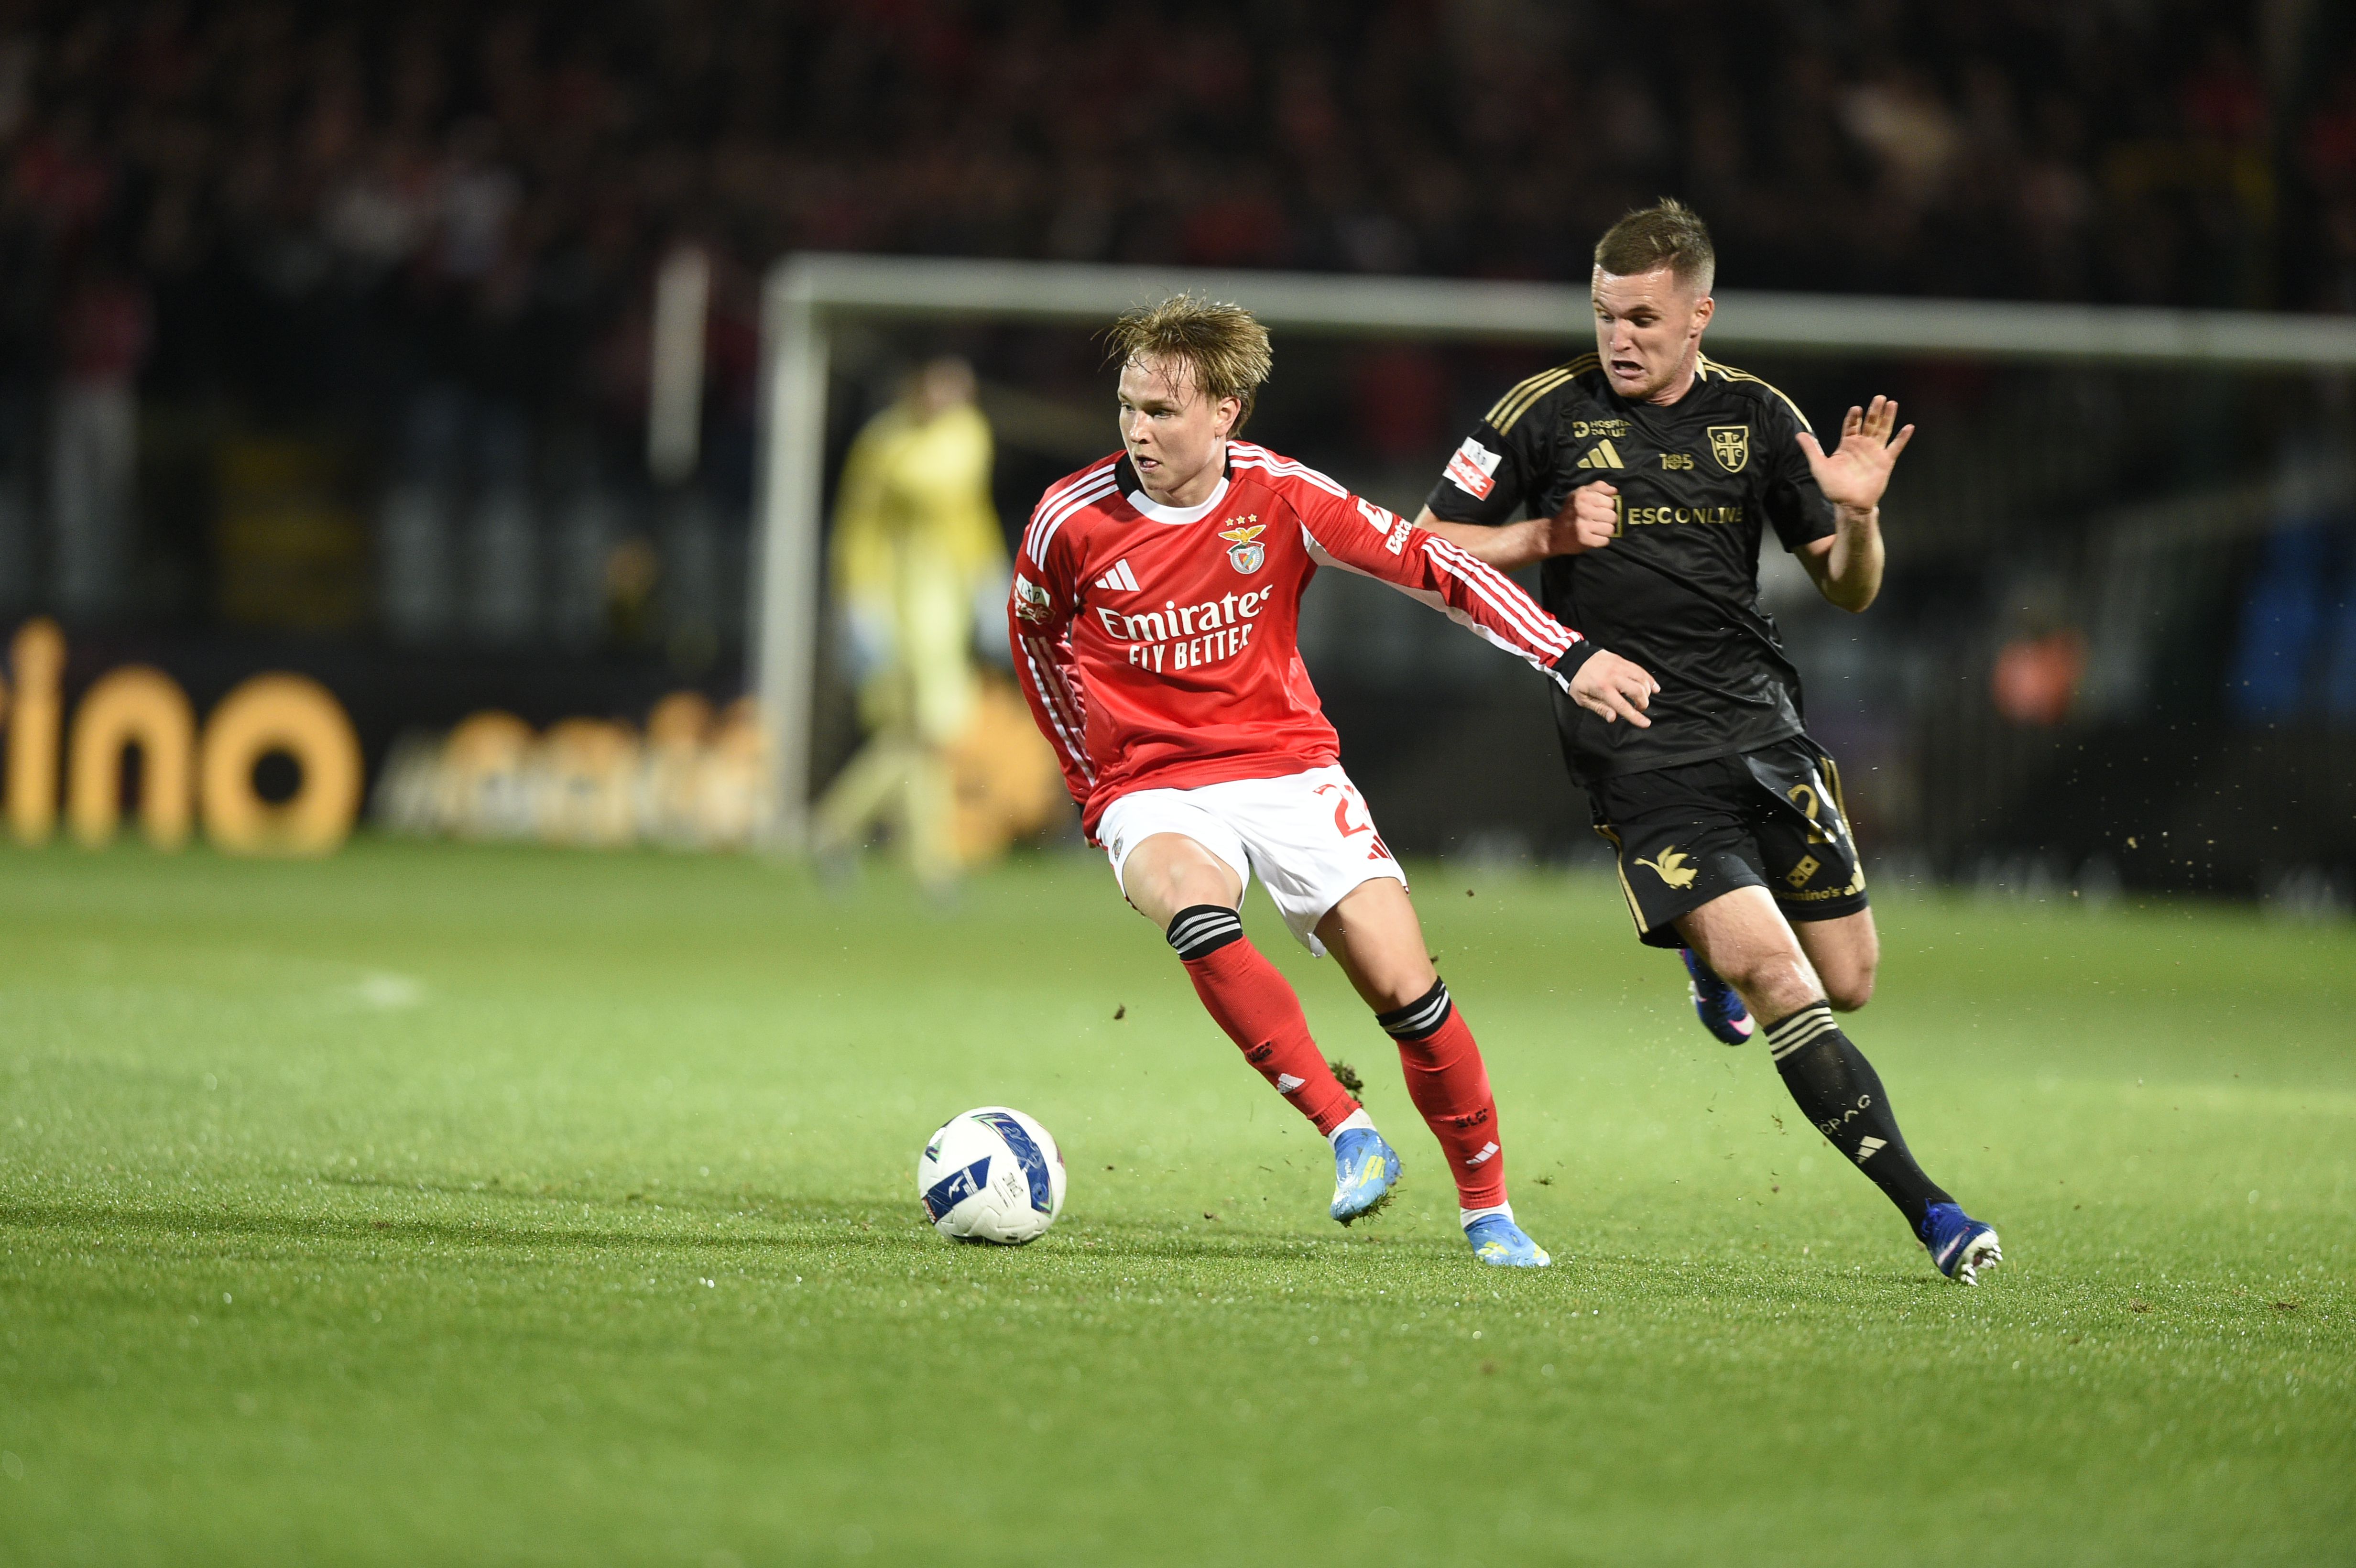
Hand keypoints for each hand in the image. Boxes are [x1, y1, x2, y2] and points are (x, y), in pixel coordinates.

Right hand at [1534, 481, 1617, 555]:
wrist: (1553, 533)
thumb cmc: (1570, 512)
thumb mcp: (1580, 494)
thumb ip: (1597, 488)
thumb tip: (1614, 490)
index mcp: (1583, 496)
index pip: (1610, 502)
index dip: (1607, 507)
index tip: (1598, 510)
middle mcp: (1582, 510)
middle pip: (1612, 516)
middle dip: (1607, 520)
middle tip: (1597, 521)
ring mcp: (1583, 526)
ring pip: (1610, 529)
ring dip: (1605, 531)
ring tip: (1596, 530)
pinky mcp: (1584, 540)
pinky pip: (1605, 541)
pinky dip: (1601, 541)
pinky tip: (1593, 538)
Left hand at [1568, 649, 1657, 726]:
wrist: (1575, 658)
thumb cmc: (1578, 680)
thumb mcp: (1582, 699)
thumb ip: (1600, 708)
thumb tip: (1613, 718)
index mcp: (1602, 689)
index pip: (1623, 706)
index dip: (1636, 717)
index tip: (1645, 723)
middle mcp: (1613, 677)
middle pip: (1638, 691)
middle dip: (1643, 703)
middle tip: (1639, 708)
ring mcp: (1619, 667)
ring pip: (1642, 679)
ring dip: (1647, 691)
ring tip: (1643, 698)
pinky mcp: (1622, 660)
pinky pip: (1640, 670)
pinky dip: (1649, 679)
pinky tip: (1652, 686)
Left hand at [1797, 396, 1914, 512]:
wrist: (1850, 503)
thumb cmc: (1834, 486)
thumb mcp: (1819, 466)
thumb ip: (1811, 449)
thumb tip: (1798, 434)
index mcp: (1847, 444)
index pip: (1851, 425)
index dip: (1853, 417)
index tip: (1856, 409)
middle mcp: (1862, 445)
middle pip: (1870, 423)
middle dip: (1874, 410)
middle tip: (1879, 397)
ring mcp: (1875, 452)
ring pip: (1883, 430)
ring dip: (1888, 417)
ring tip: (1891, 403)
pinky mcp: (1886, 461)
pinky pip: (1895, 447)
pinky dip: (1902, 437)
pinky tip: (1909, 427)